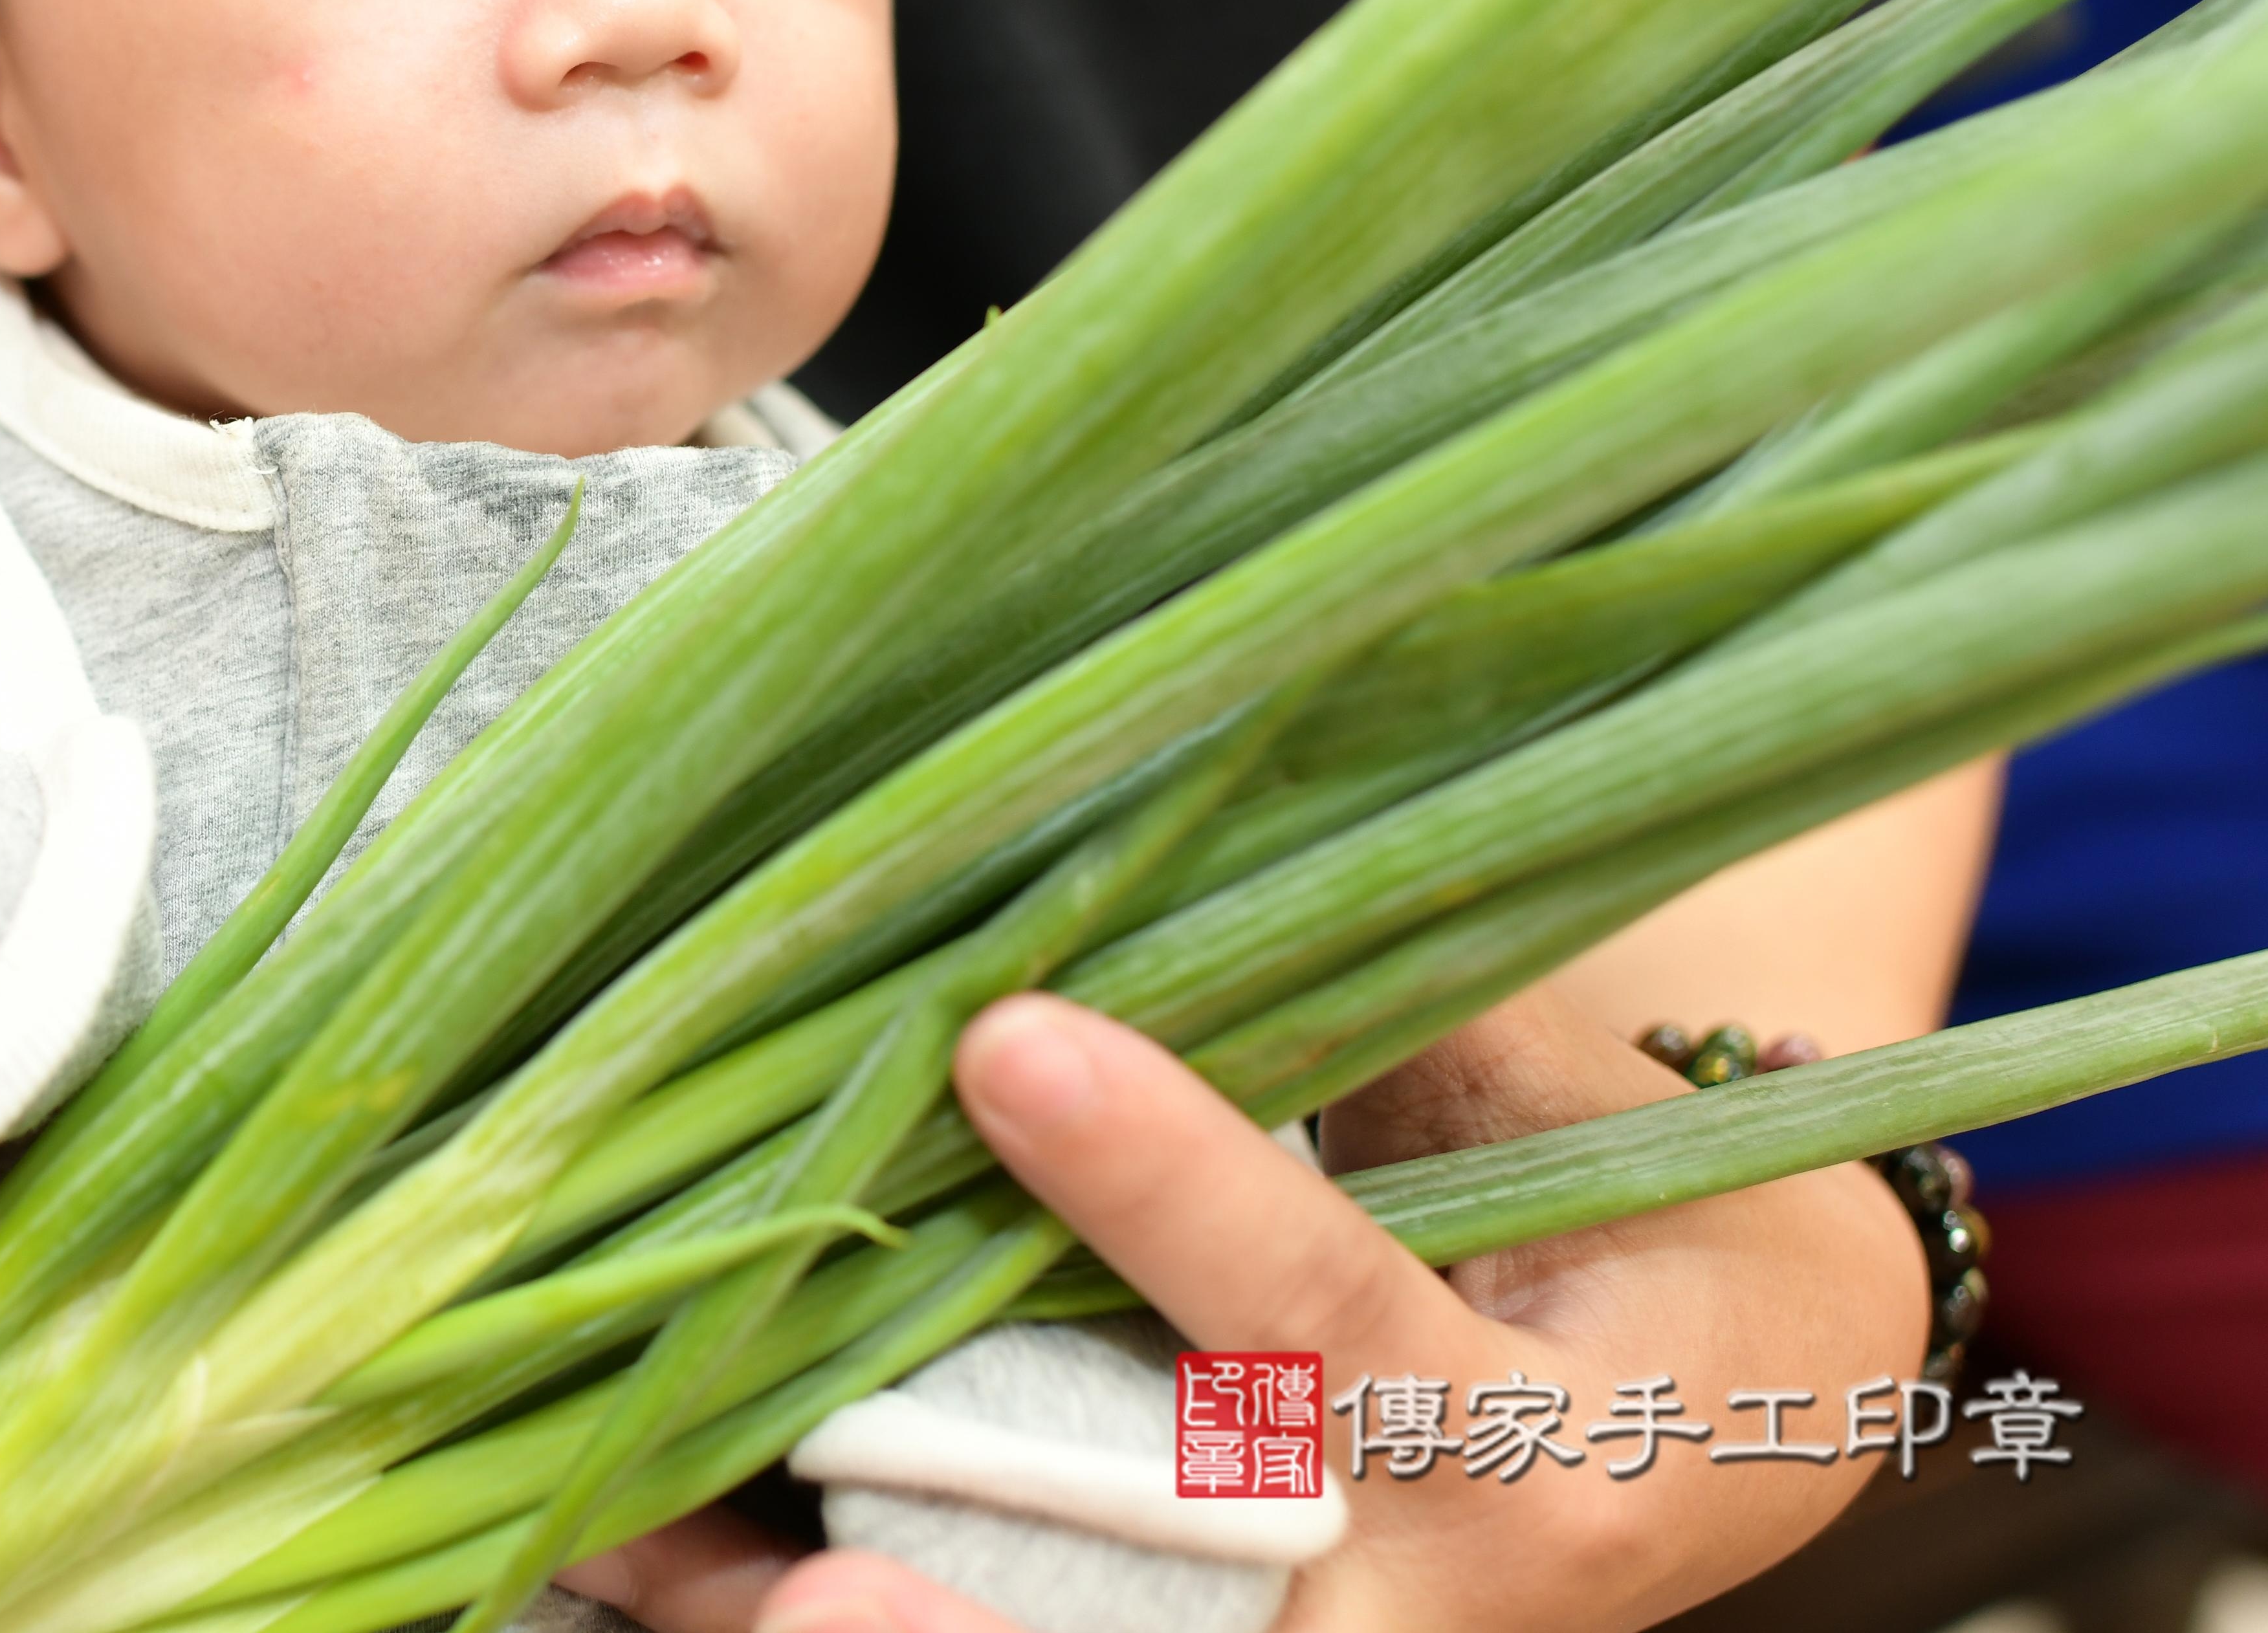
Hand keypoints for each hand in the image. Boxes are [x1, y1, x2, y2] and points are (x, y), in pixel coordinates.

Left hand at [600, 987, 1923, 1632]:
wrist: (1717, 1398)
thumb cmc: (1637, 1205)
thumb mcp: (1548, 1100)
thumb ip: (1371, 989)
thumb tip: (1152, 792)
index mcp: (1536, 1446)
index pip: (1325, 1322)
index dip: (1169, 1190)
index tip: (1004, 1040)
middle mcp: (1404, 1604)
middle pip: (1174, 1615)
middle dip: (978, 1614)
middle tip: (813, 1592)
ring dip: (831, 1620)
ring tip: (623, 1551)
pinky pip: (994, 1626)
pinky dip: (787, 1595)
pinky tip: (625, 1537)